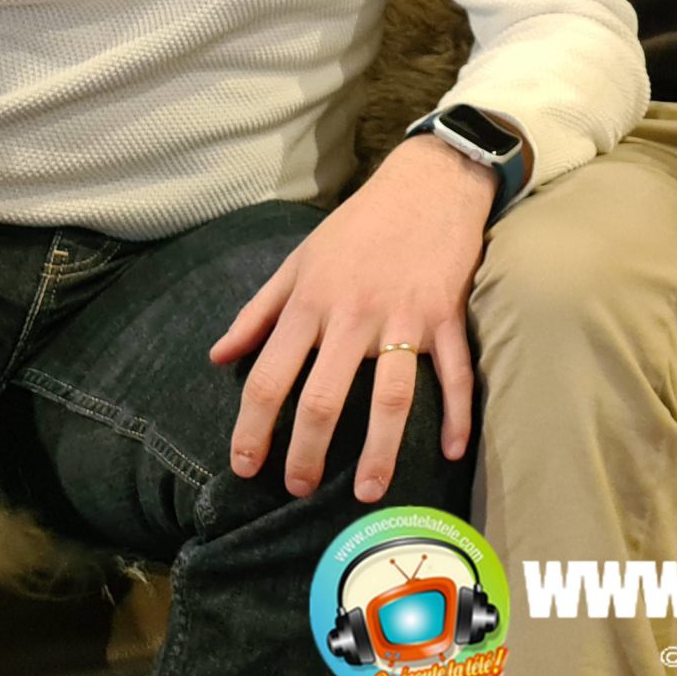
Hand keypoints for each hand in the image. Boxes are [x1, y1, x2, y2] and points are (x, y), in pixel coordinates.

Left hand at [210, 139, 496, 501]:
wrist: (428, 182)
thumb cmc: (358, 224)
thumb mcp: (298, 260)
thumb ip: (257, 311)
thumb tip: (219, 357)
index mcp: (311, 303)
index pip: (270, 378)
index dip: (253, 429)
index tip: (245, 466)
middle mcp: (353, 316)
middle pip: (324, 400)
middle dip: (308, 454)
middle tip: (299, 489)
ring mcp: (404, 318)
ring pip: (391, 398)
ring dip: (380, 452)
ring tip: (369, 493)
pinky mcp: (447, 315)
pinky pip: (455, 373)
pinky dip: (457, 415)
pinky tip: (450, 451)